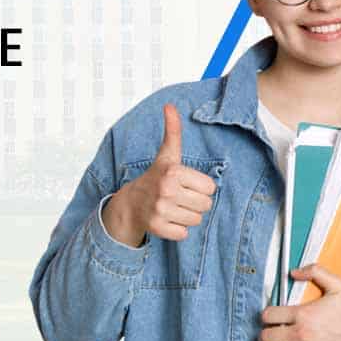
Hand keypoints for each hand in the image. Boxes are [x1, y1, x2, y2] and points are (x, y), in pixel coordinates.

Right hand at [102, 103, 217, 246]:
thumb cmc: (155, 178)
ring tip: (173, 207)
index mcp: (173, 171)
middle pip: (206, 205)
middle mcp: (166, 190)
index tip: (184, 184)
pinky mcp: (157, 228)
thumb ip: (173, 131)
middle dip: (195, 202)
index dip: (200, 187)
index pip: (210, 188)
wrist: (130, 203)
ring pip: (196, 220)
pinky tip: (167, 220)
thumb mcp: (167, 155)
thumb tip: (169, 105)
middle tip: (179, 197)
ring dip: (187, 216)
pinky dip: (177, 229)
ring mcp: (160, 210)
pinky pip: (184, 234)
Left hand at [257, 264, 340, 340]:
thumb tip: (293, 271)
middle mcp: (301, 334)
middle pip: (267, 337)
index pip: (269, 315)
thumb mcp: (334, 283)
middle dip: (263, 336)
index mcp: (302, 314)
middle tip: (267, 336)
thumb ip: (313, 271)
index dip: (265, 316)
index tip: (269, 318)